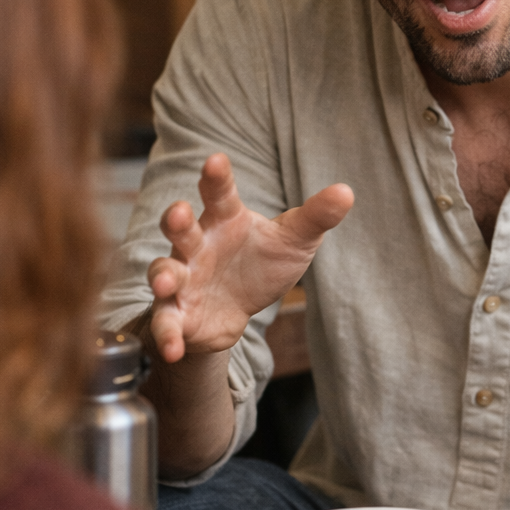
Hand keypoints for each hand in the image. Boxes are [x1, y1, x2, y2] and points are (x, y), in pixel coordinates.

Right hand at [146, 153, 353, 363]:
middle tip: (179, 213)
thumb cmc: (262, 262)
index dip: (216, 178)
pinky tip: (173, 348)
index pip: (220, 193)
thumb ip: (316, 216)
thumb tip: (346, 192)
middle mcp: (198, 244)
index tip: (216, 161)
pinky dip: (165, 334)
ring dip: (163, 275)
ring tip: (168, 281)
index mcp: (226, 219)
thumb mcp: (294, 240)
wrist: (239, 309)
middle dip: (176, 220)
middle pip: (181, 228)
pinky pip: (165, 322)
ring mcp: (184, 278)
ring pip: (164, 270)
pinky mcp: (177, 314)